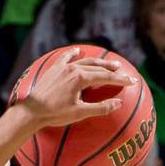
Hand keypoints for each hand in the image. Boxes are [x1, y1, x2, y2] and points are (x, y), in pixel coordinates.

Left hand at [13, 48, 133, 129]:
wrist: (31, 111)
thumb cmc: (54, 115)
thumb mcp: (79, 113)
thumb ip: (100, 108)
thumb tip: (119, 103)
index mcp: (80, 78)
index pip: (105, 77)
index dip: (120, 80)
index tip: (132, 81)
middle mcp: (73, 68)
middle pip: (97, 66)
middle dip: (111, 69)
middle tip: (123, 70)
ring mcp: (62, 67)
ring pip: (84, 61)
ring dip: (98, 62)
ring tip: (108, 63)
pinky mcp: (53, 69)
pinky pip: (65, 58)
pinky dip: (73, 54)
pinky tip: (77, 51)